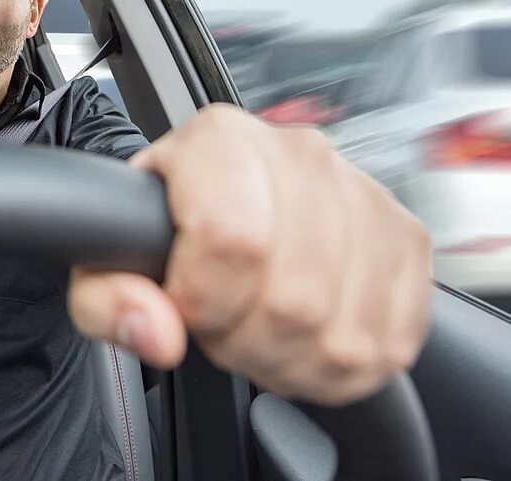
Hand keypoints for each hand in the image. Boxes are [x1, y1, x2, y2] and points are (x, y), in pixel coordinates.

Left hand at [68, 104, 431, 405]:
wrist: (218, 203)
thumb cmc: (164, 229)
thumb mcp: (103, 260)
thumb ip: (106, 298)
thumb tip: (157, 332)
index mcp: (219, 141)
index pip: (232, 237)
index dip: (202, 299)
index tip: (184, 305)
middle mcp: (301, 156)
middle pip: (294, 297)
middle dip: (243, 341)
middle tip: (218, 325)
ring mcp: (364, 196)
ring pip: (343, 331)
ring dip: (289, 360)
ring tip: (255, 331)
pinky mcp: (407, 240)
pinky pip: (389, 343)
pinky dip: (338, 368)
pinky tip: (299, 339)